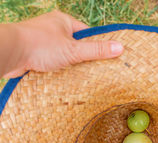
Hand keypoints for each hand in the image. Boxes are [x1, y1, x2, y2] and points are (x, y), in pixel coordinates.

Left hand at [1, 11, 123, 77]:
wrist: (8, 53)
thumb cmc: (39, 45)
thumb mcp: (74, 49)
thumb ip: (97, 50)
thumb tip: (120, 47)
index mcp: (63, 21)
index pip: (87, 34)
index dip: (97, 46)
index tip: (106, 58)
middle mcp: (53, 29)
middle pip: (76, 46)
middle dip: (82, 59)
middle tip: (93, 71)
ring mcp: (43, 42)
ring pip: (64, 57)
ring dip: (69, 67)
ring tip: (78, 77)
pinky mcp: (35, 55)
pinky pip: (52, 64)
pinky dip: (57, 71)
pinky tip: (63, 79)